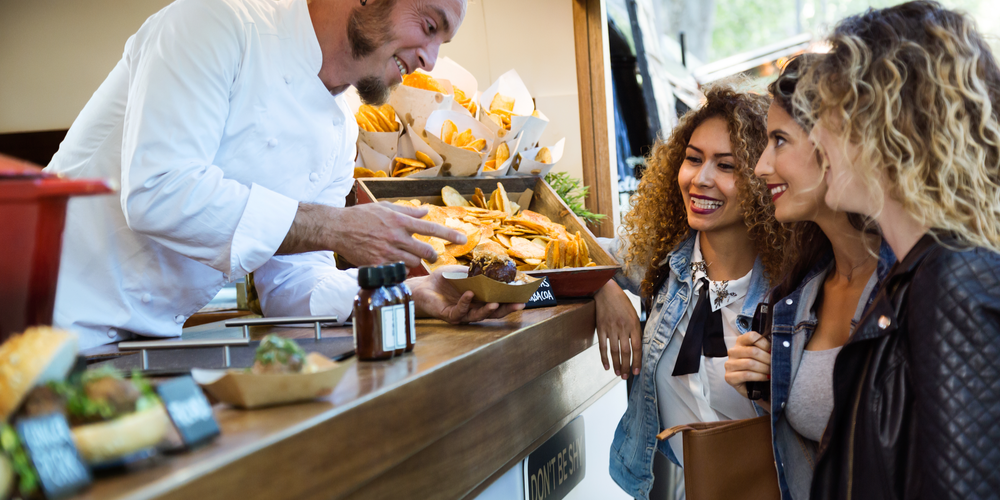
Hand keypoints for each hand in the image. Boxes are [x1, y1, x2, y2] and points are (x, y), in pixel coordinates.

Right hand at [278, 202, 465, 267]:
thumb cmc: (361, 216)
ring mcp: (387, 252)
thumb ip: (407, 211)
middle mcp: (396, 237)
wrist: (337, 228)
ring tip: (405, 256)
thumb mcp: (385, 208)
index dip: (450, 235)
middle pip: (426, 251)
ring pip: (413, 263)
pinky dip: (399, 269)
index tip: (464, 239)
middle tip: (430, 255)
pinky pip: (397, 271)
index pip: (431, 228)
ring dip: (415, 262)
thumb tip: (425, 211)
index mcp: (400, 221)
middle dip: (432, 255)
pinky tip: (393, 264)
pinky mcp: (378, 264)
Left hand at [409, 266, 524, 323]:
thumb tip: (495, 269)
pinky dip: (465, 302)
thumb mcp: (463, 273)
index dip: (510, 300)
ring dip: (488, 310)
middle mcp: (473, 309)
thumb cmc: (444, 279)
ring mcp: (462, 314)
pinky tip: (469, 294)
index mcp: (479, 299)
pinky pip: (460, 311)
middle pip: (494, 313)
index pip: (498, 302)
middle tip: (519, 304)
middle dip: (507, 309)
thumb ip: (477, 273)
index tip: (523, 296)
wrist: (423, 285)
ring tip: (496, 303)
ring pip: (479, 315)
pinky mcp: (450, 315)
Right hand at [595, 281, 641, 378]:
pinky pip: (602, 346)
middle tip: (626, 377)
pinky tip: (607, 366)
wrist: (605, 291)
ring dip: (616, 365)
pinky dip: (604, 358)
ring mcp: (611, 328)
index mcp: (634, 324)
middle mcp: (623, 328)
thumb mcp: (633, 314)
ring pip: (615, 351)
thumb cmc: (621, 302)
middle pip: (626, 352)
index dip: (637, 361)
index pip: (637, 347)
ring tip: (618, 374)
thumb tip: (636, 346)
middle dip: (626, 366)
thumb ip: (634, 329)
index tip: (636, 371)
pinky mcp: (601, 328)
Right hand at [724, 331, 771, 398]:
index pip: (752, 336)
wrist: (749, 383)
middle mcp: (733, 351)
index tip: (772, 351)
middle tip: (774, 364)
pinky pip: (746, 375)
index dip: (764, 343)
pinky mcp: (729, 377)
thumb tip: (778, 347)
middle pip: (753, 351)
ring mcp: (729, 364)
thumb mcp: (760, 354)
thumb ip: (766, 348)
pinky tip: (765, 377)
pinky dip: (759, 376)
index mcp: (740, 342)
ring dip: (764, 368)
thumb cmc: (756, 366)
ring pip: (750, 363)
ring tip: (771, 371)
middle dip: (767, 358)